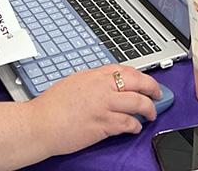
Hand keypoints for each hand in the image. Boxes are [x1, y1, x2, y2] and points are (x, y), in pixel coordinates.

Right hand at [30, 65, 161, 154]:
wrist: (39, 124)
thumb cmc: (52, 106)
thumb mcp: (75, 82)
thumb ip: (94, 81)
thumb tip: (109, 84)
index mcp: (95, 75)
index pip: (126, 70)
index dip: (141, 77)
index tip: (146, 82)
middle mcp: (102, 87)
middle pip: (138, 82)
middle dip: (153, 89)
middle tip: (158, 95)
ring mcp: (104, 105)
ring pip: (138, 103)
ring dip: (149, 109)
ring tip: (151, 114)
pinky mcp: (103, 124)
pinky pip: (128, 123)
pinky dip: (135, 126)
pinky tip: (135, 128)